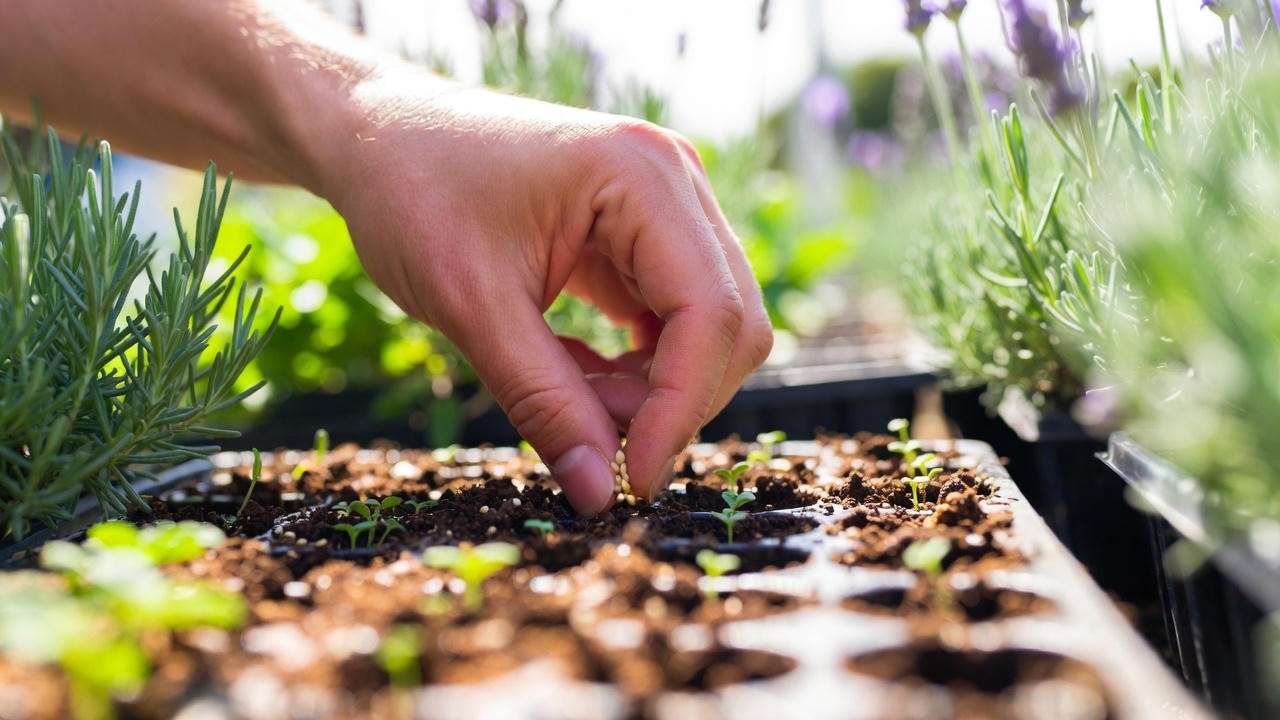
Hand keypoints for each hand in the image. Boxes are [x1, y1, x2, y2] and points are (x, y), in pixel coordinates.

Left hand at [318, 69, 772, 514]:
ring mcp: (666, 206)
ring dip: (653, 390)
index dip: (680, 408)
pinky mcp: (646, 235)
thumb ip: (542, 401)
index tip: (629, 481)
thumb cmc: (411, 193)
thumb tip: (598, 495)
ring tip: (570, 401)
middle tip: (590, 442)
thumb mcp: (470, 306)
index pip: (710, 313)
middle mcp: (674, 181)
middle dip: (671, 402)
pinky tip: (576, 379)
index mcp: (641, 176)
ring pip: (707, 330)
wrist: (376, 135)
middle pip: (728, 324)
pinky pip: (672, 322)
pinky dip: (637, 368)